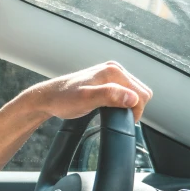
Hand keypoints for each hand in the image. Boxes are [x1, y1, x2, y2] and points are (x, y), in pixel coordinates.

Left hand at [33, 62, 152, 121]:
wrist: (47, 98)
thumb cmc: (63, 99)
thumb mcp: (86, 99)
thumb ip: (110, 96)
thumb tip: (132, 98)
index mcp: (113, 71)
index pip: (141, 93)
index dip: (135, 111)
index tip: (123, 121)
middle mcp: (114, 69)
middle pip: (140, 91)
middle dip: (133, 108)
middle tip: (116, 118)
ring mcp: (109, 74)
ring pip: (133, 92)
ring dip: (127, 105)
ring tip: (111, 113)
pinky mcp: (105, 80)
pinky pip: (123, 92)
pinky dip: (120, 102)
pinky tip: (109, 108)